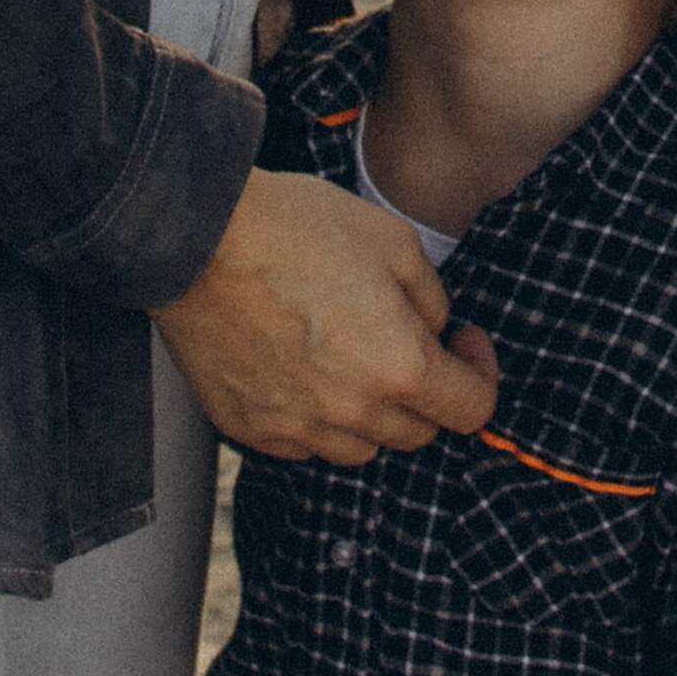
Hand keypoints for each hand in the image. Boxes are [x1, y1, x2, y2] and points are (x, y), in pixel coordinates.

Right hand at [153, 168, 499, 462]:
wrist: (197, 238)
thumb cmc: (295, 227)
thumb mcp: (393, 239)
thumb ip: (430, 298)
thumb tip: (435, 332)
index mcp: (399, 365)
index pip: (471, 409)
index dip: (479, 372)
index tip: (462, 342)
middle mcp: (351, 411)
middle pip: (417, 433)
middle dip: (426, 391)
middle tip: (406, 340)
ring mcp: (296, 427)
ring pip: (360, 448)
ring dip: (371, 413)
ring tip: (350, 356)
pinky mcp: (249, 428)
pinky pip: (304, 445)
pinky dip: (316, 419)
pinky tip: (303, 369)